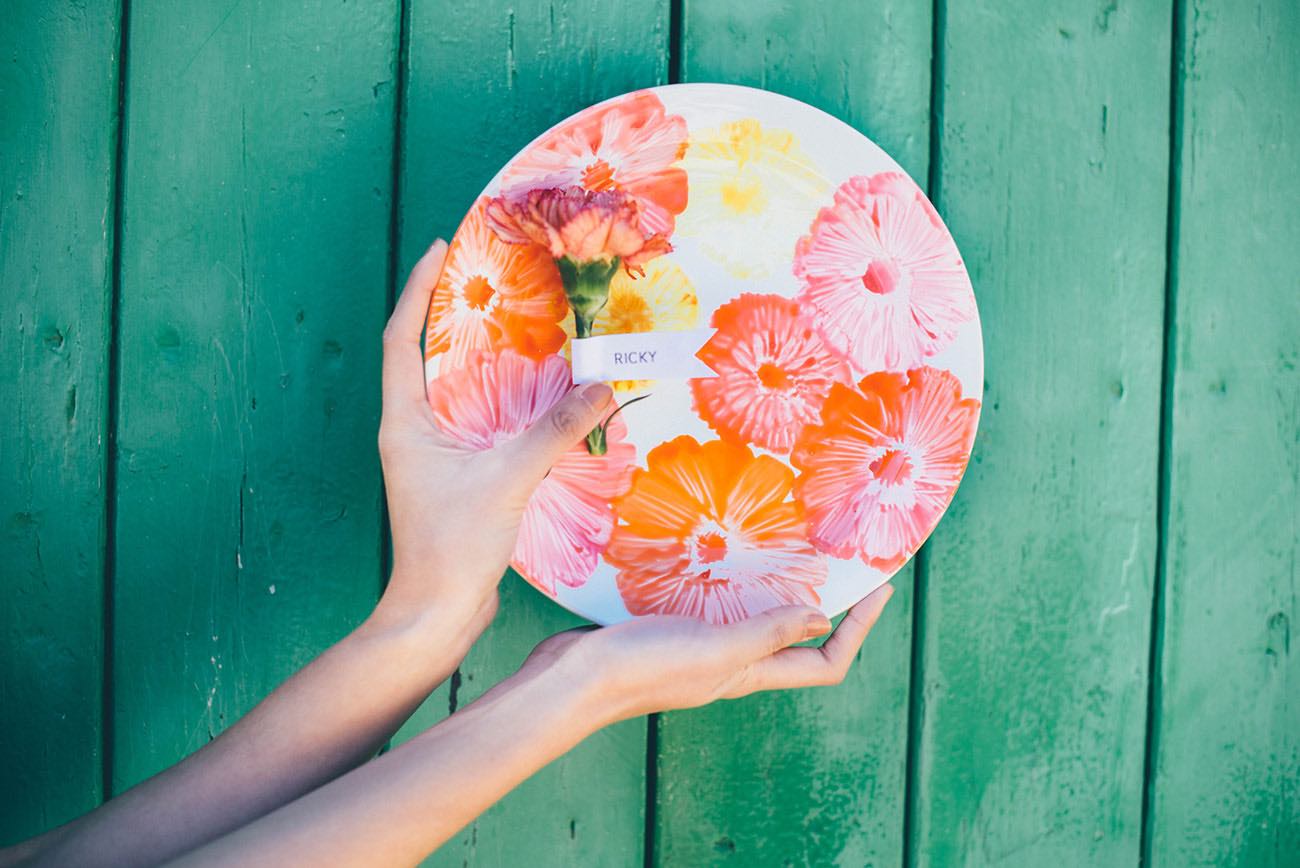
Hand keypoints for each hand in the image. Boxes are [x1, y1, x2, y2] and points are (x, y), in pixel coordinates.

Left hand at [373, 239, 614, 640]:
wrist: (436, 616)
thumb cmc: (452, 549)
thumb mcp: (507, 481)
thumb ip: (554, 432)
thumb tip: (601, 387)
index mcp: (405, 423)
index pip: (401, 339)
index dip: (417, 290)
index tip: (438, 249)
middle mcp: (411, 432)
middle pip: (427, 357)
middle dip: (454, 315)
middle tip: (492, 279)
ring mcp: (432, 457)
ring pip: (455, 391)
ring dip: (481, 358)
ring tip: (519, 324)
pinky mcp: (456, 479)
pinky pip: (479, 423)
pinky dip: (503, 401)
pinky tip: (538, 396)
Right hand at [529, 584, 894, 722]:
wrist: (573, 679)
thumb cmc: (645, 667)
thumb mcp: (716, 647)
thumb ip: (766, 632)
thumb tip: (822, 617)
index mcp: (750, 672)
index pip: (823, 662)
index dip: (858, 631)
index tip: (877, 589)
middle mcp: (734, 661)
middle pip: (796, 640)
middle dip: (825, 602)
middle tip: (841, 559)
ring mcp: (703, 645)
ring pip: (756, 617)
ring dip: (779, 587)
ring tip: (794, 547)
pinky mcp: (673, 626)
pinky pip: (719, 603)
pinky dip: (734, 580)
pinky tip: (725, 550)